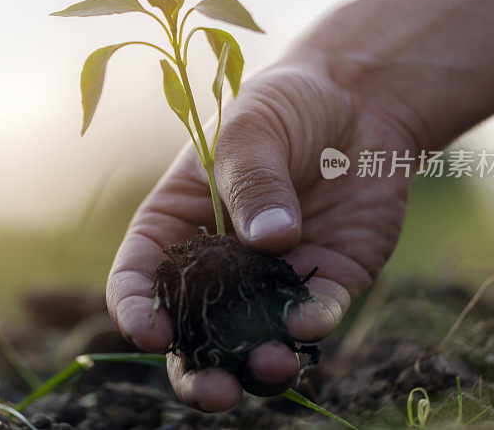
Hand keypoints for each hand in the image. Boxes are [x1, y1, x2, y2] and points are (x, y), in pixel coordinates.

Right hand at [106, 59, 419, 410]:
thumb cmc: (282, 105)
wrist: (357, 101)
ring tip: (272, 367)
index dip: (136, 311)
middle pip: (194, 333)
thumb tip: (272, 241)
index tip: (150, 332)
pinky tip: (311, 320)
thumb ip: (250, 181)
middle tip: (214, 392)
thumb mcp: (249, 129)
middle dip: (198, 372)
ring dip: (259, 365)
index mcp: (176, 227)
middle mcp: (218, 265)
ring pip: (254, 340)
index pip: (139, 279)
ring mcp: (271, 278)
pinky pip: (316, 314)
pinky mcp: (326, 278)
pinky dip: (312, 325)